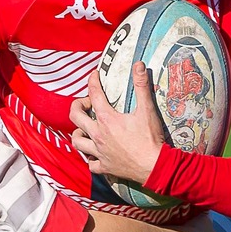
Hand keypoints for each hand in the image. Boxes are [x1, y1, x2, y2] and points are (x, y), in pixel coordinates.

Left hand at [73, 66, 168, 186]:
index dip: (92, 81)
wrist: (155, 166)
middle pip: (75, 117)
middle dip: (77, 106)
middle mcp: (98, 135)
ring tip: (85, 129)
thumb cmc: (150, 139)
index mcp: (107, 119)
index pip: (94, 94)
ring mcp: (99, 152)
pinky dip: (90, 158)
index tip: (94, 75)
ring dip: (78, 133)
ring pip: (77, 141)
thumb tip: (138, 65)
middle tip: (86, 103)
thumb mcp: (147, 110)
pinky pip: (91, 164)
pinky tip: (95, 154)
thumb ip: (141, 86)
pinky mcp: (105, 167)